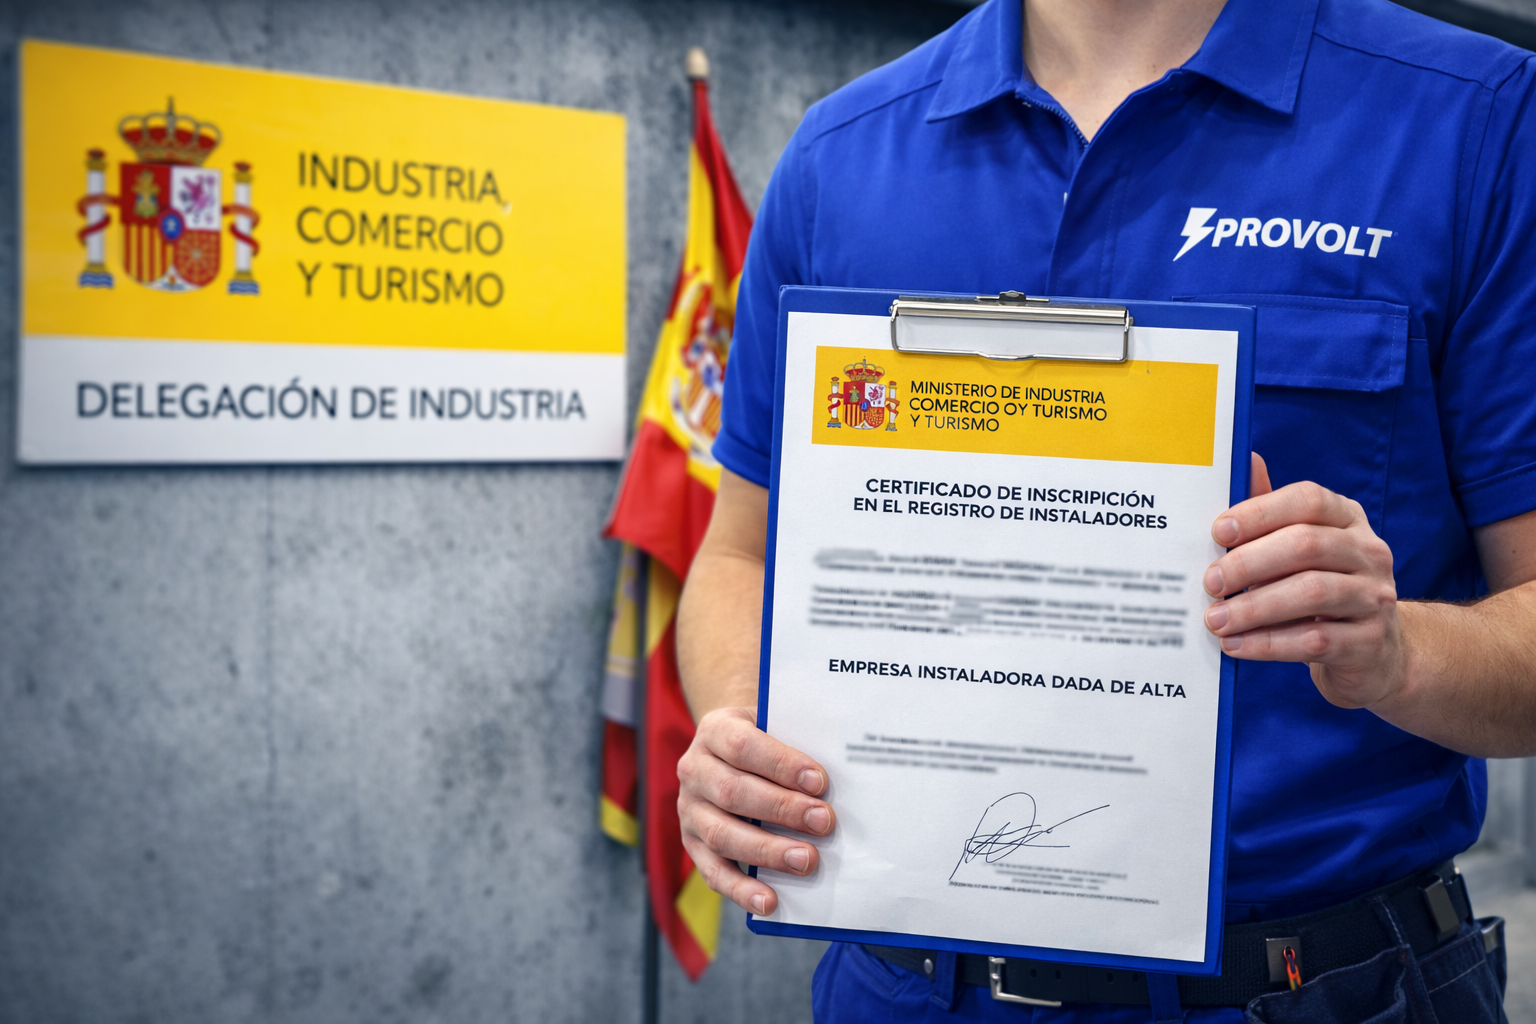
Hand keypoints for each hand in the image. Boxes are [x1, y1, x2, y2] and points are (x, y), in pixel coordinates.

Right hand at [677, 706, 835, 914]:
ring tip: (807, 860)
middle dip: (782, 809)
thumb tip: (835, 779)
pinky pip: (714, 872)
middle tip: (824, 822)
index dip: (781, 764)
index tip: (819, 781)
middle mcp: (694, 770)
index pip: (742, 746)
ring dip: (767, 851)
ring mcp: (690, 810)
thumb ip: (797, 744)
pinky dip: (742, 890)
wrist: (731, 746)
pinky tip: (770, 901)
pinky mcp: (693, 845)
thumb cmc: (766, 738)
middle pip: (733, 792)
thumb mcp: (776, 725)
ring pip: (722, 834)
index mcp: (714, 730)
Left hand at [1203, 453, 1405, 708]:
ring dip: (1254, 607)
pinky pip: (1315, 640)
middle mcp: (1369, 552)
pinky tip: (1236, 645)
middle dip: (1249, 562)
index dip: (1260, 512)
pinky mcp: (1369, 642)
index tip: (1218, 532)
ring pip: (1312, 593)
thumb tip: (1244, 459)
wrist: (1372, 651)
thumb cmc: (1318, 587)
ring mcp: (1375, 597)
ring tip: (1216, 619)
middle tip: (1210, 582)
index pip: (1308, 500)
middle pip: (1307, 545)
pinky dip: (1268, 642)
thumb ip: (1269, 511)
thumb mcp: (1297, 548)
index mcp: (1347, 519)